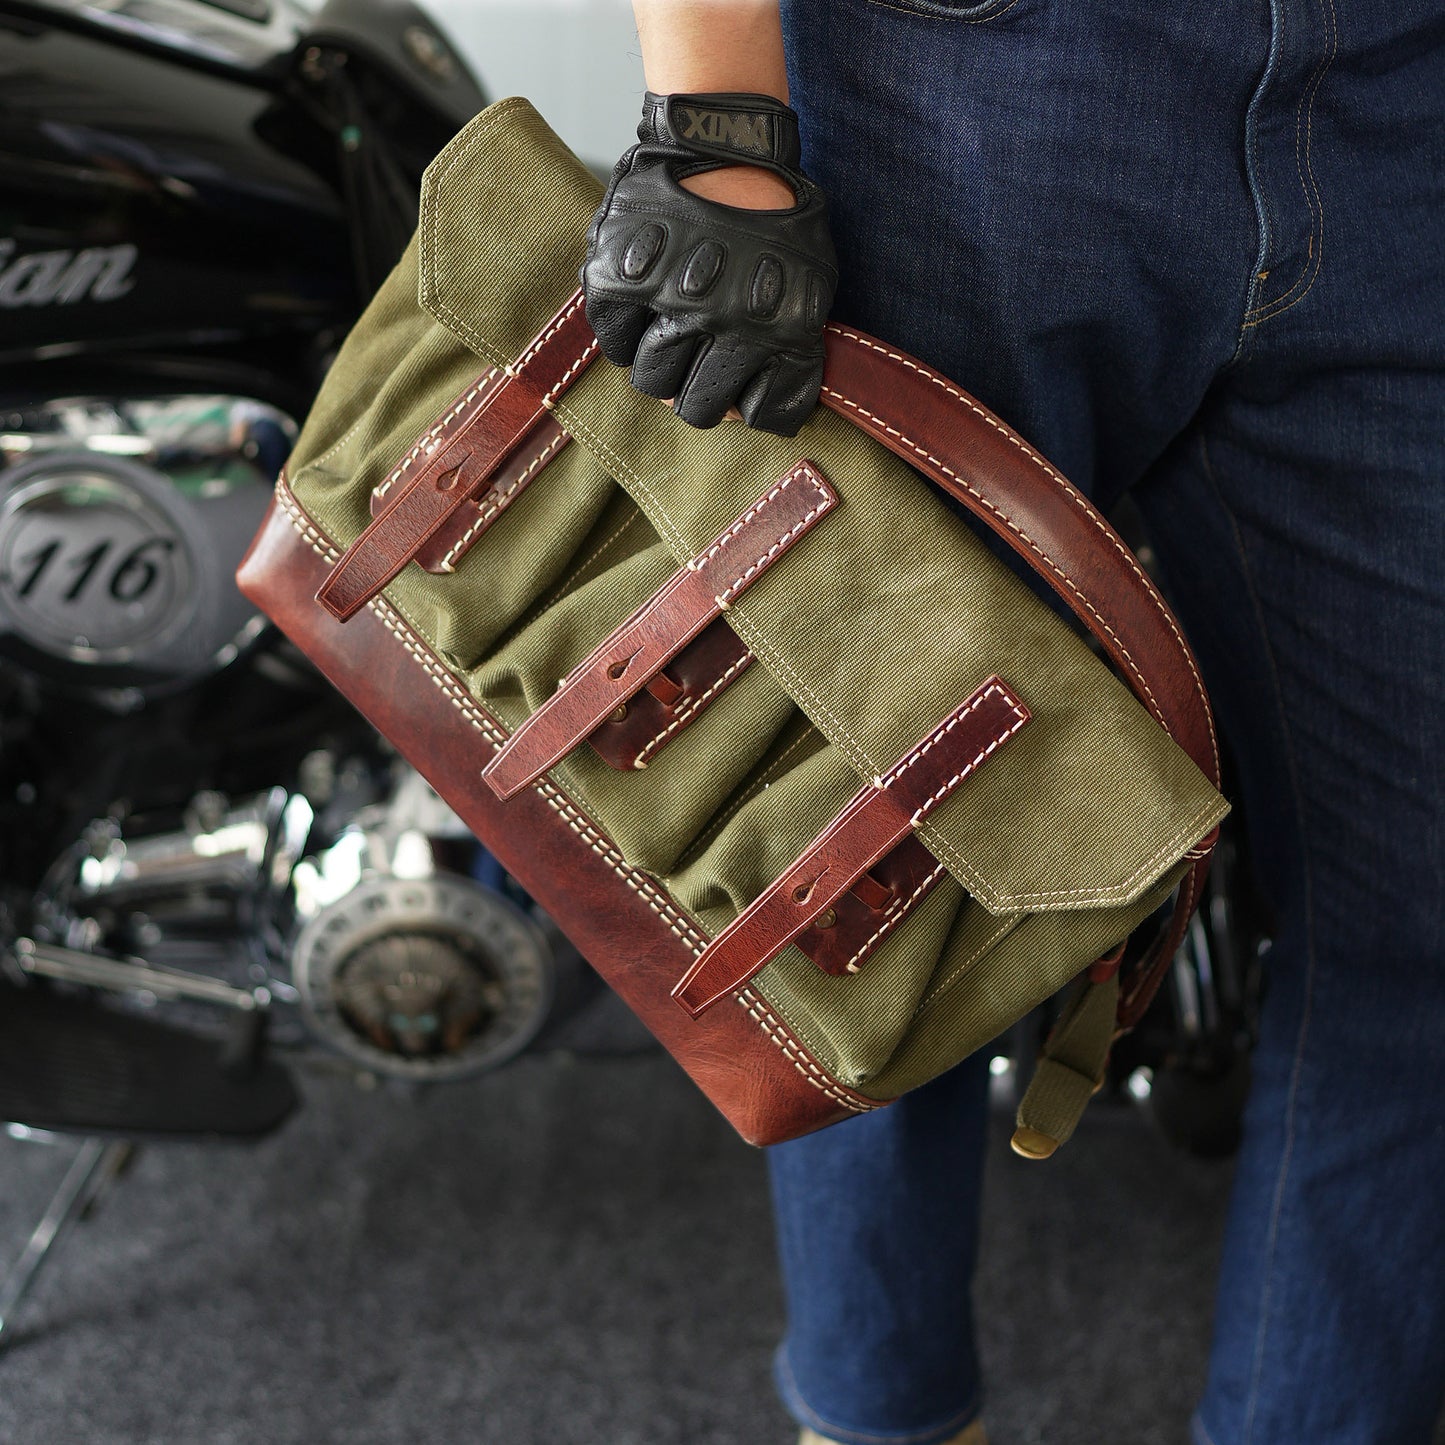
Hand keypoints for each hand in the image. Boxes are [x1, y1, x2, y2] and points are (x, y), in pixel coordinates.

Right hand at [581, 92, 837, 436]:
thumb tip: (744, 408)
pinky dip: (623, 336)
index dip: (749, 411)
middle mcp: (724, 320)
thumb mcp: (811, 277)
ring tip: (666, 340)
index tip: (741, 400)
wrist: (726, 140)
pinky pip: (613, 341)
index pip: (763, 413)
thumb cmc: (774, 212)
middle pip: (698, 408)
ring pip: (652, 380)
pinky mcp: (620, 278)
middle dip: (698, 398)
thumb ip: (789, 345)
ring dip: (658, 367)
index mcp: (778, 326)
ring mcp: (669, 298)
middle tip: (694, 377)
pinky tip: (639, 316)